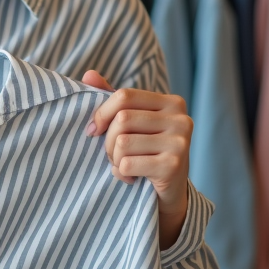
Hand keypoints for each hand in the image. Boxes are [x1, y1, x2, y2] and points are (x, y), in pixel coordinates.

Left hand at [83, 71, 191, 249]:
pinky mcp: (173, 166)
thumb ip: (112, 99)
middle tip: (113, 155)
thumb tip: (88, 74)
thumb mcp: (132, 124)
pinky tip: (132, 178)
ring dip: (114, 159)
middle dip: (107, 141)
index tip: (92, 130)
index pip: (124, 96)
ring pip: (122, 143)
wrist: (169, 194)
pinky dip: (121, 174)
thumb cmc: (146, 152)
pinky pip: (127, 164)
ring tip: (125, 165)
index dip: (101, 113)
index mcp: (171, 102)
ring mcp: (180, 143)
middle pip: (122, 120)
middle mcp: (180, 119)